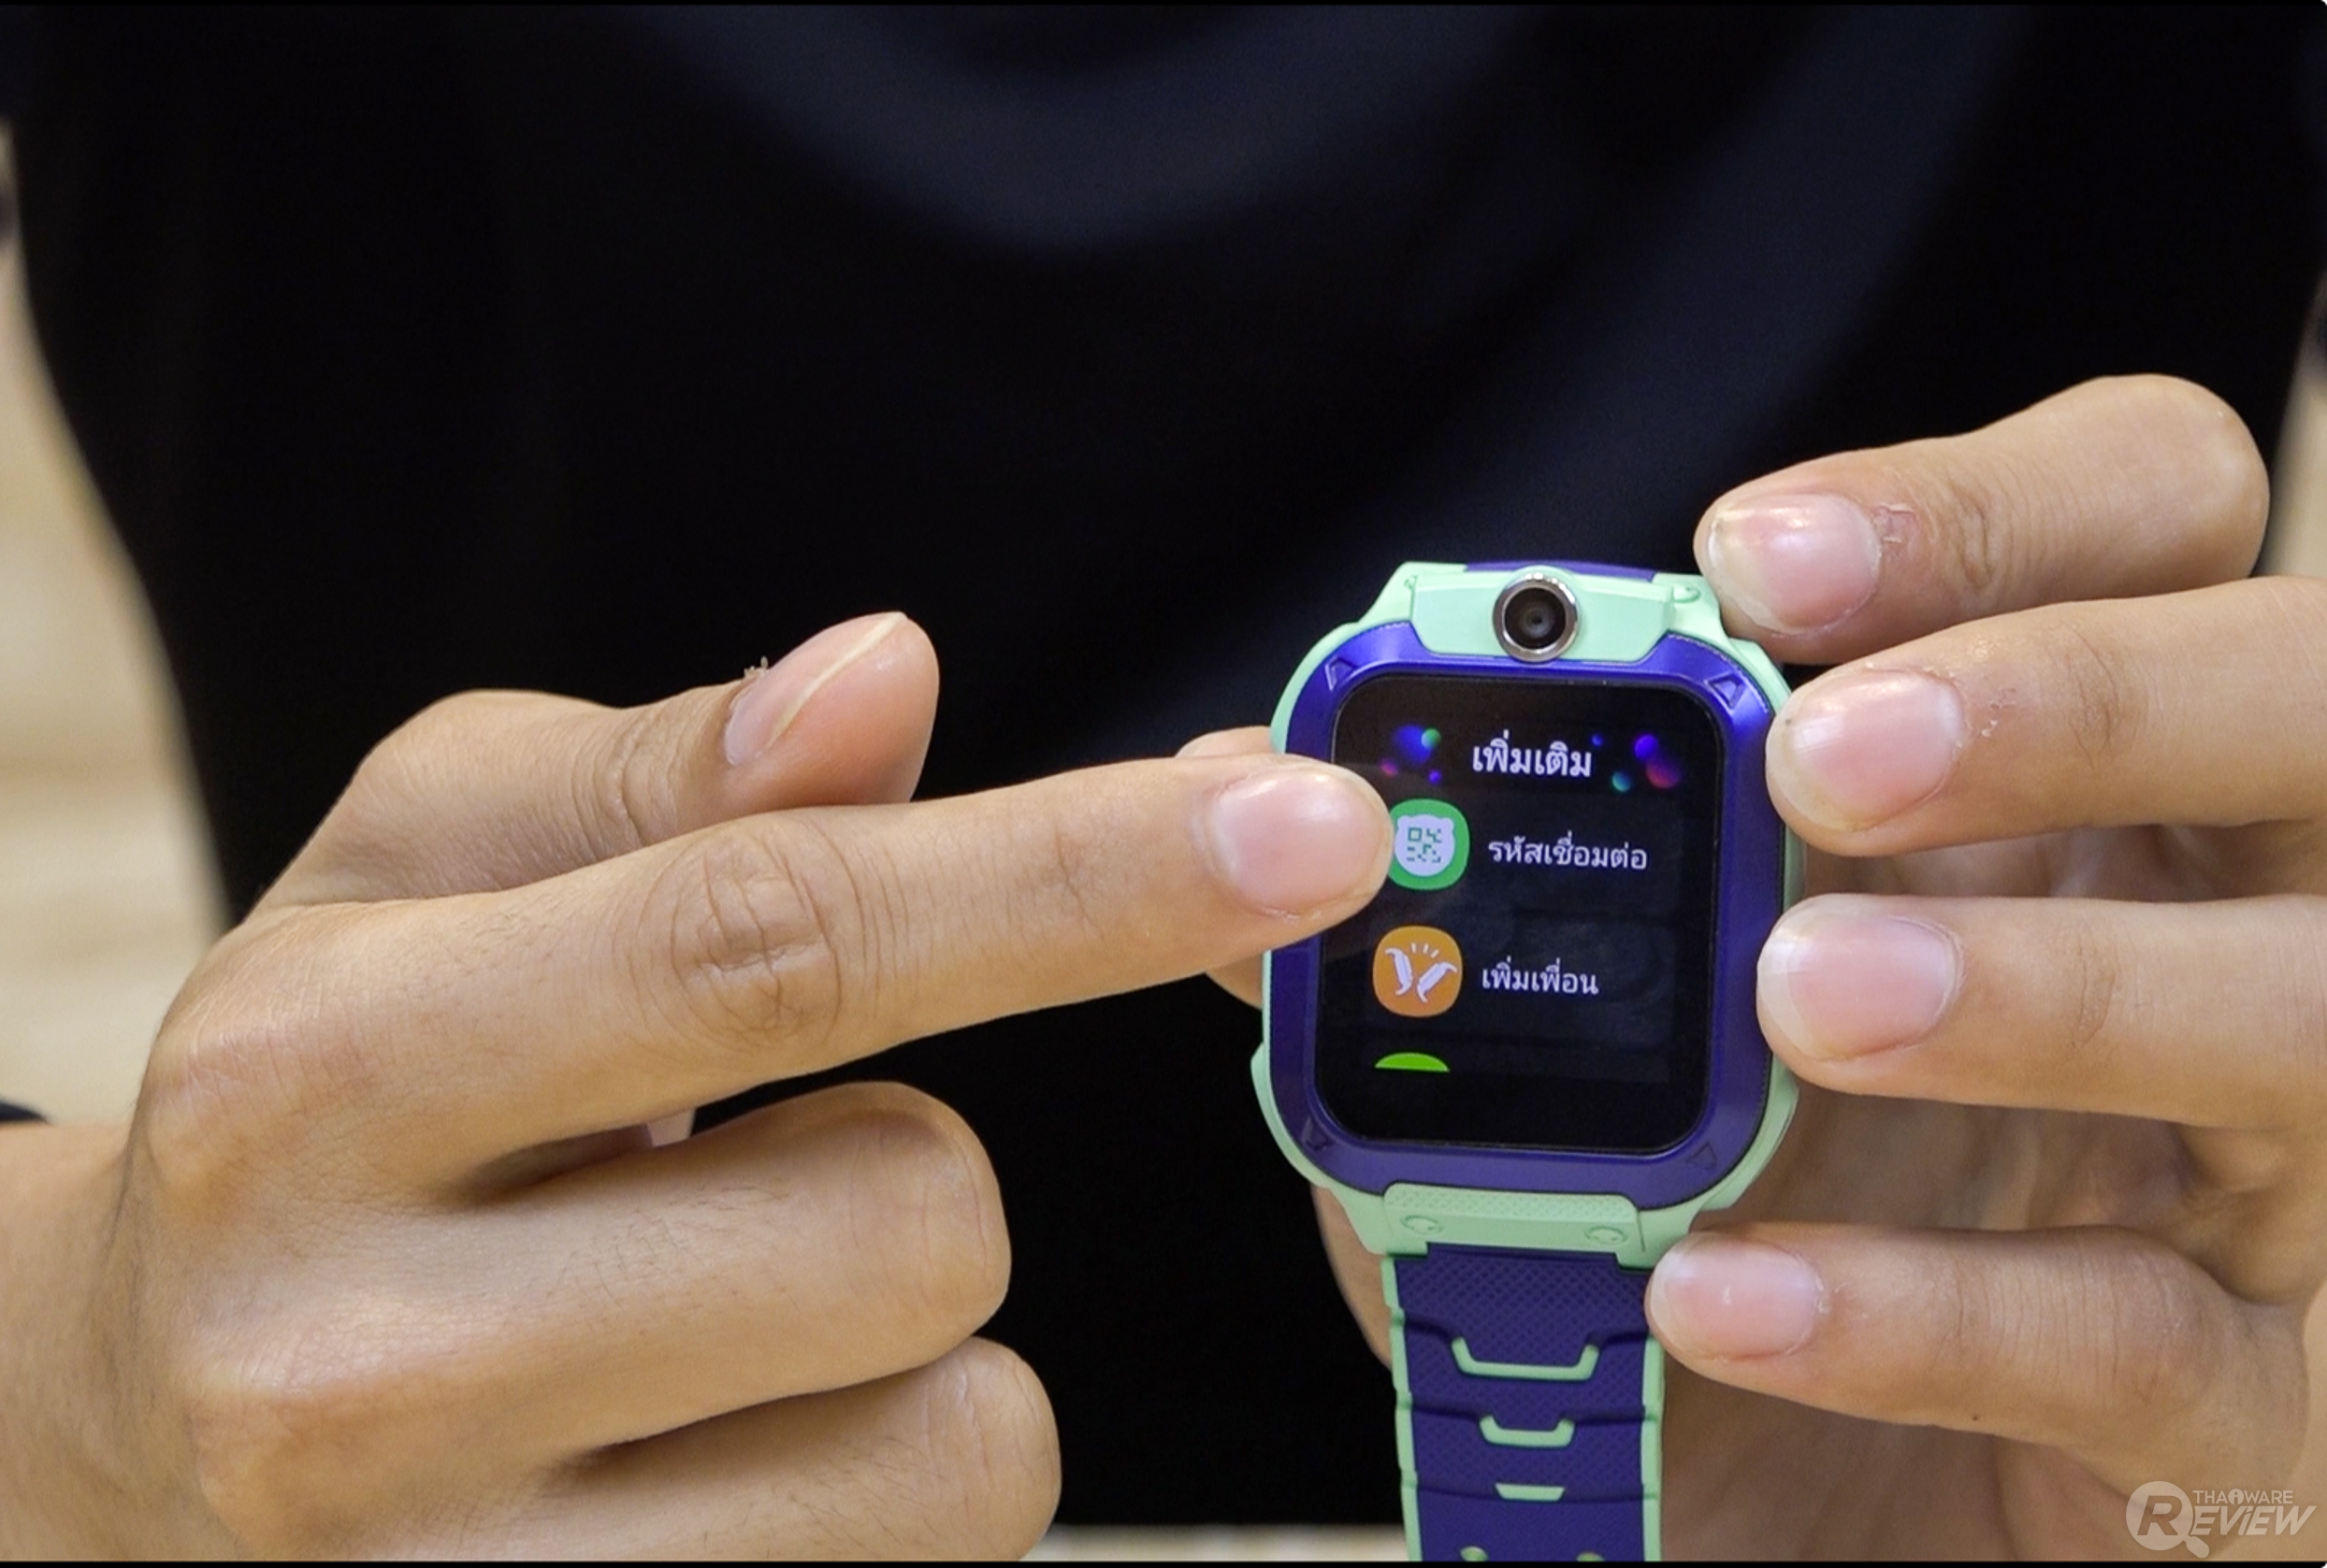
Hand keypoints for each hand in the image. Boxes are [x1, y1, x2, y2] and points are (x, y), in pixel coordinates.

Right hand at [0, 612, 1395, 1555]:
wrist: (111, 1443)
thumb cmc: (314, 1112)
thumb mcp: (405, 880)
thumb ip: (653, 772)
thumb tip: (887, 684)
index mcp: (310, 1077)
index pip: (770, 942)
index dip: (1072, 875)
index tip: (1308, 832)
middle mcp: (345, 1360)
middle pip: (918, 1221)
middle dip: (902, 1171)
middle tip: (730, 1181)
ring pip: (960, 1442)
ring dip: (906, 1362)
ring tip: (703, 1339)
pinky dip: (874, 1507)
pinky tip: (698, 1474)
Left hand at [1230, 376, 2326, 1556]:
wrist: (1738, 1543)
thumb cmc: (1693, 1251)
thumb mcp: (1542, 1066)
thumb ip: (1442, 917)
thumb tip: (1247, 771)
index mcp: (2077, 793)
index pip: (2145, 525)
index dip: (1992, 506)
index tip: (1756, 564)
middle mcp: (2238, 930)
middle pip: (2304, 701)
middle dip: (2079, 697)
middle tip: (1825, 758)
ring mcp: (2291, 1180)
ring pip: (2306, 1015)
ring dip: (2050, 987)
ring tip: (1797, 1001)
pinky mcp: (2266, 1428)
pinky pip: (2152, 1344)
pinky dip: (1932, 1311)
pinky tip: (1721, 1293)